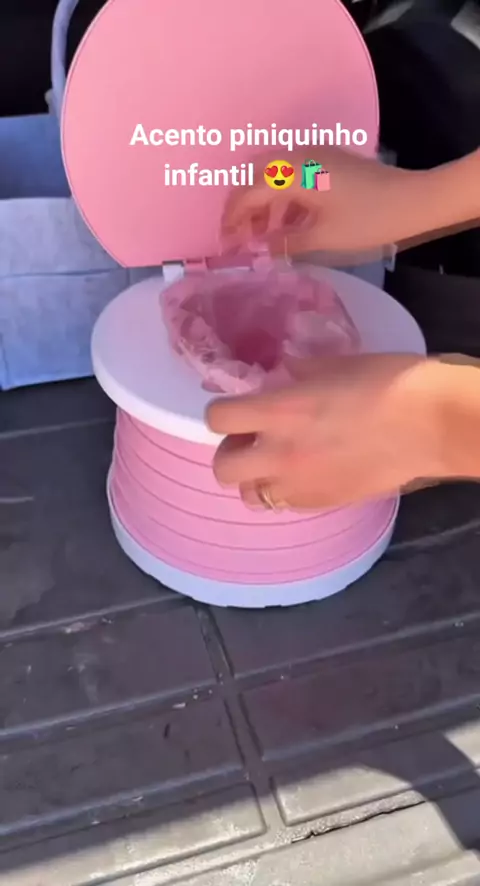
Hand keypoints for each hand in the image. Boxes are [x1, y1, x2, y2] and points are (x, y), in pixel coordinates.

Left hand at [206, 354, 449, 509]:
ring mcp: (299, 484)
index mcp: (278, 411)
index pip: (216, 419)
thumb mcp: (334, 365)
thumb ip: (299, 374)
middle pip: (221, 468)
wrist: (429, 424)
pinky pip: (285, 505)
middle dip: (230, 453)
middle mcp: (279, 453)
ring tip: (278, 462)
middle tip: (253, 440)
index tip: (239, 407)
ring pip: (250, 496)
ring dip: (255, 479)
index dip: (223, 412)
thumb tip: (284, 374)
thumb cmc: (385, 382)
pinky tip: (308, 473)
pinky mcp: (322, 503)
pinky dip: (286, 491)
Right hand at [222, 146, 415, 259]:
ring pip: (272, 175)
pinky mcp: (327, 162)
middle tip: (240, 238)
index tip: (225, 245)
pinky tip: (287, 225)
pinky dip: (281, 198)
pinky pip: (292, 176)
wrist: (414, 201)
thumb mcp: (322, 238)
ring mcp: (314, 156)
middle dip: (242, 207)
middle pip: (254, 176)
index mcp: (293, 172)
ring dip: (262, 203)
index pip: (247, 192)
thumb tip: (255, 251)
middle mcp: (298, 156)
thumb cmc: (368, 221)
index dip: (232, 220)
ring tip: (262, 236)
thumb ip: (283, 243)